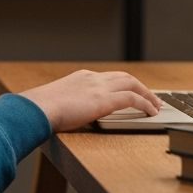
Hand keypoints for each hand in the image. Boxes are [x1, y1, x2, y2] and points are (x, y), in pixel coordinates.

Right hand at [19, 70, 161, 131]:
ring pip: (132, 83)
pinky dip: (145, 103)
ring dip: (147, 94)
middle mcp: (93, 78)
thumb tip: (67, 116)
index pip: (108, 77)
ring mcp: (99, 87)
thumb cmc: (41, 110)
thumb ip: (68, 105)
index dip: (123, 84)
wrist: (37, 108)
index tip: (130, 92)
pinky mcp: (104, 100)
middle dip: (140, 86)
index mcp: (81, 77)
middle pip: (124, 76)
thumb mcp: (57, 102)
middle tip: (151, 97)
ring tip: (156, 105)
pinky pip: (132, 98)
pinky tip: (151, 112)